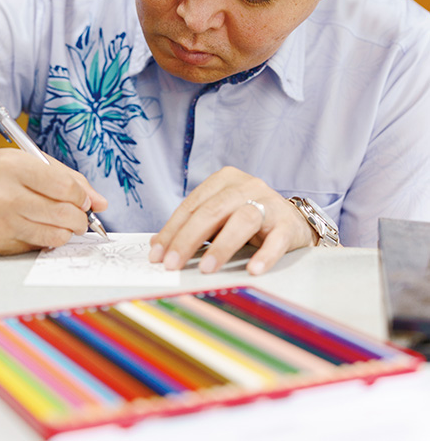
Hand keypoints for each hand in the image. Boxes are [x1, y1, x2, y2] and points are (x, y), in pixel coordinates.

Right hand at [0, 147, 106, 254]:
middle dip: (80, 218)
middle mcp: (3, 196)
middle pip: (63, 214)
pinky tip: (34, 226)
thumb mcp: (22, 159)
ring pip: (54, 236)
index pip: (65, 187)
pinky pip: (35, 246)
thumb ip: (65, 177)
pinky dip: (43, 239)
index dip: (82, 196)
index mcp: (12, 166)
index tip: (84, 199)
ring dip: (66, 231)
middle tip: (79, 215)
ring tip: (61, 222)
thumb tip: (100, 202)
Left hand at [149, 166, 316, 275]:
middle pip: (212, 211)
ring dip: (221, 246)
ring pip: (242, 220)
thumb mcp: (220, 217)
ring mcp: (269, 202)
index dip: (172, 230)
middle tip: (173, 264)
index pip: (192, 205)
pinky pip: (276, 240)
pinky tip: (253, 270)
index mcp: (224, 180)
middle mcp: (246, 185)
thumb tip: (158, 247)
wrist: (293, 220)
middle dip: (188, 239)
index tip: (157, 254)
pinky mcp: (288, 223)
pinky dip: (264, 255)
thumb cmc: (248, 219)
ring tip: (205, 269)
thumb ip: (193, 226)